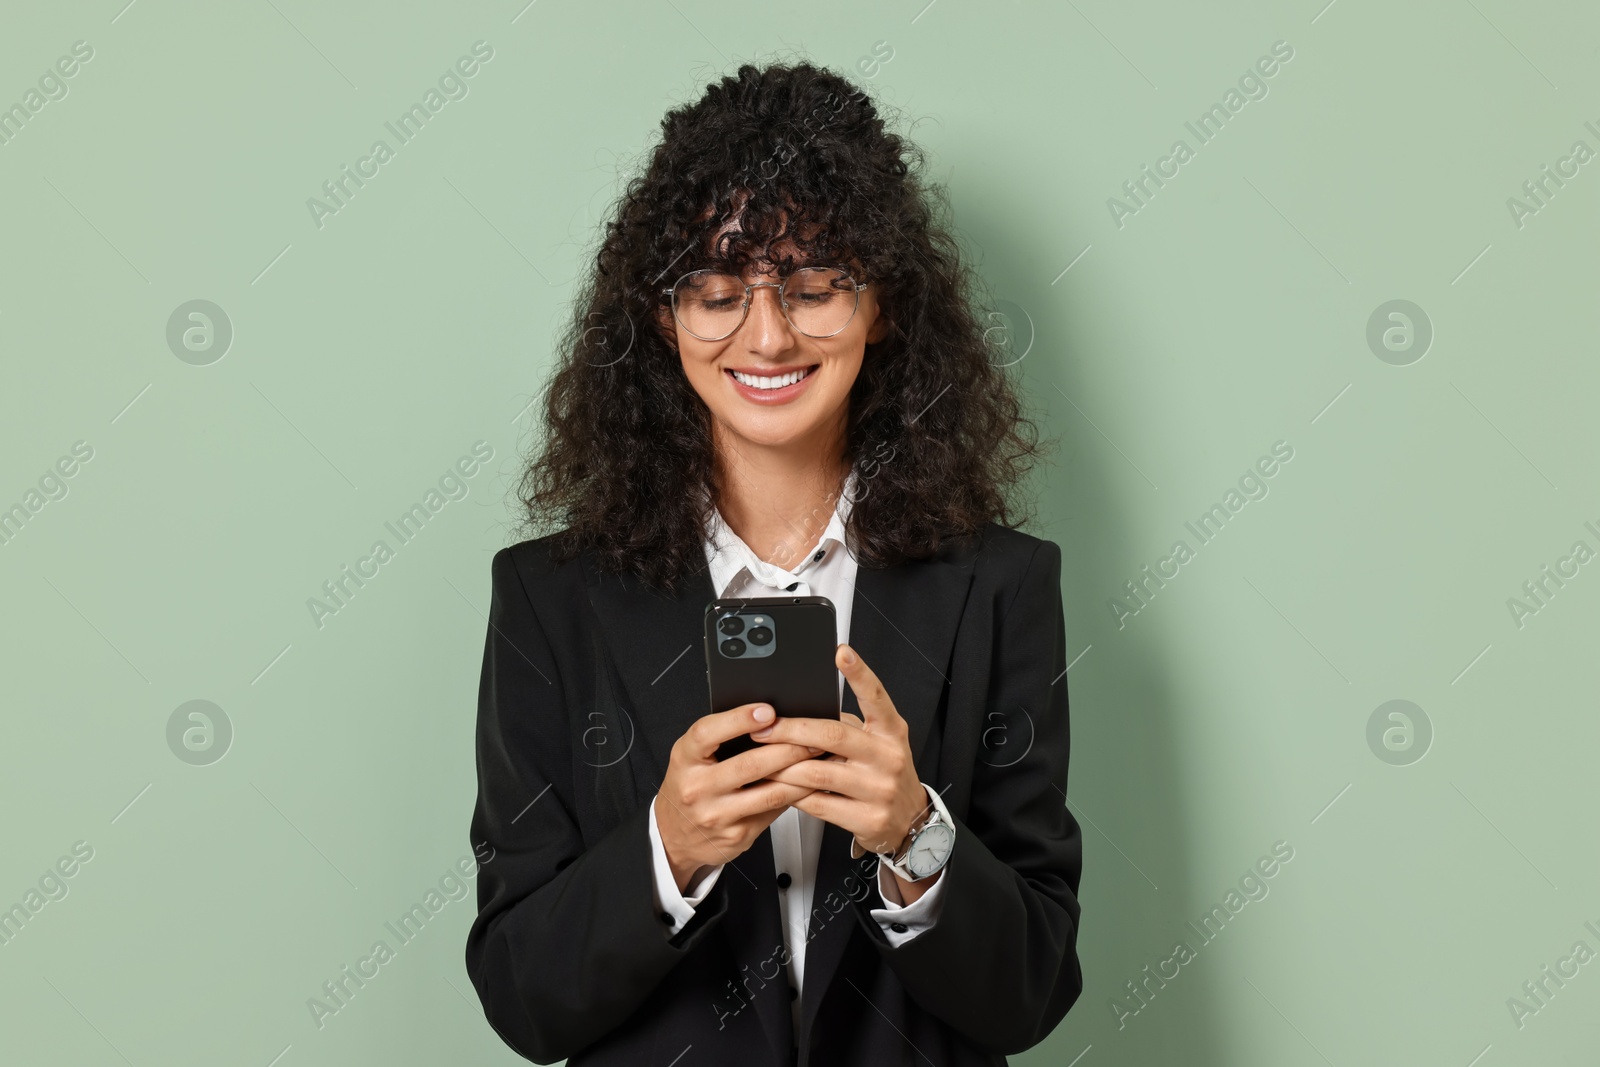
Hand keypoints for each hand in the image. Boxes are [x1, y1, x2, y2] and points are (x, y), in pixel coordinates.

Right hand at [654, 701, 823, 894]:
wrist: (675, 835)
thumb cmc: (690, 786)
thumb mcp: (692, 757)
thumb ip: (721, 738)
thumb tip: (770, 718)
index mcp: (685, 759)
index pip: (708, 733)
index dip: (739, 719)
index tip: (767, 710)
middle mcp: (697, 788)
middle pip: (749, 765)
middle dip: (787, 748)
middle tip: (812, 737)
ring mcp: (717, 815)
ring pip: (769, 793)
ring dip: (800, 775)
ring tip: (819, 759)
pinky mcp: (736, 836)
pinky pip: (773, 812)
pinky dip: (794, 796)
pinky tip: (807, 785)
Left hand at [751, 643, 939, 902]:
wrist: (909, 821)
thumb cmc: (883, 773)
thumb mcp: (877, 743)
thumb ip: (847, 727)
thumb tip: (799, 713)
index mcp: (891, 731)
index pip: (877, 697)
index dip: (859, 674)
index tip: (841, 652)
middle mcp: (889, 756)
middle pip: (834, 735)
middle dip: (791, 730)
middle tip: (762, 727)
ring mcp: (879, 789)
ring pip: (818, 772)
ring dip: (783, 766)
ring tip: (760, 760)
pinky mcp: (867, 818)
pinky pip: (818, 803)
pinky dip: (793, 794)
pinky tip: (780, 788)